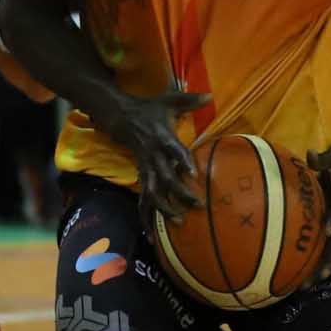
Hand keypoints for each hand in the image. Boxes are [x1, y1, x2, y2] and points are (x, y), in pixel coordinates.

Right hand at [108, 86, 209, 219]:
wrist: (120, 117)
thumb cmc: (149, 110)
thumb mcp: (168, 100)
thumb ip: (189, 99)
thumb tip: (210, 95)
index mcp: (162, 138)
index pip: (174, 150)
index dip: (183, 161)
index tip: (194, 174)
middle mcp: (153, 156)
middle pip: (166, 178)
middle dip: (181, 193)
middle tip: (197, 205)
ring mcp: (146, 167)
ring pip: (153, 192)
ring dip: (165, 209)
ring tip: (179, 223)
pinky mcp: (141, 175)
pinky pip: (143, 199)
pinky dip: (146, 217)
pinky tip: (152, 235)